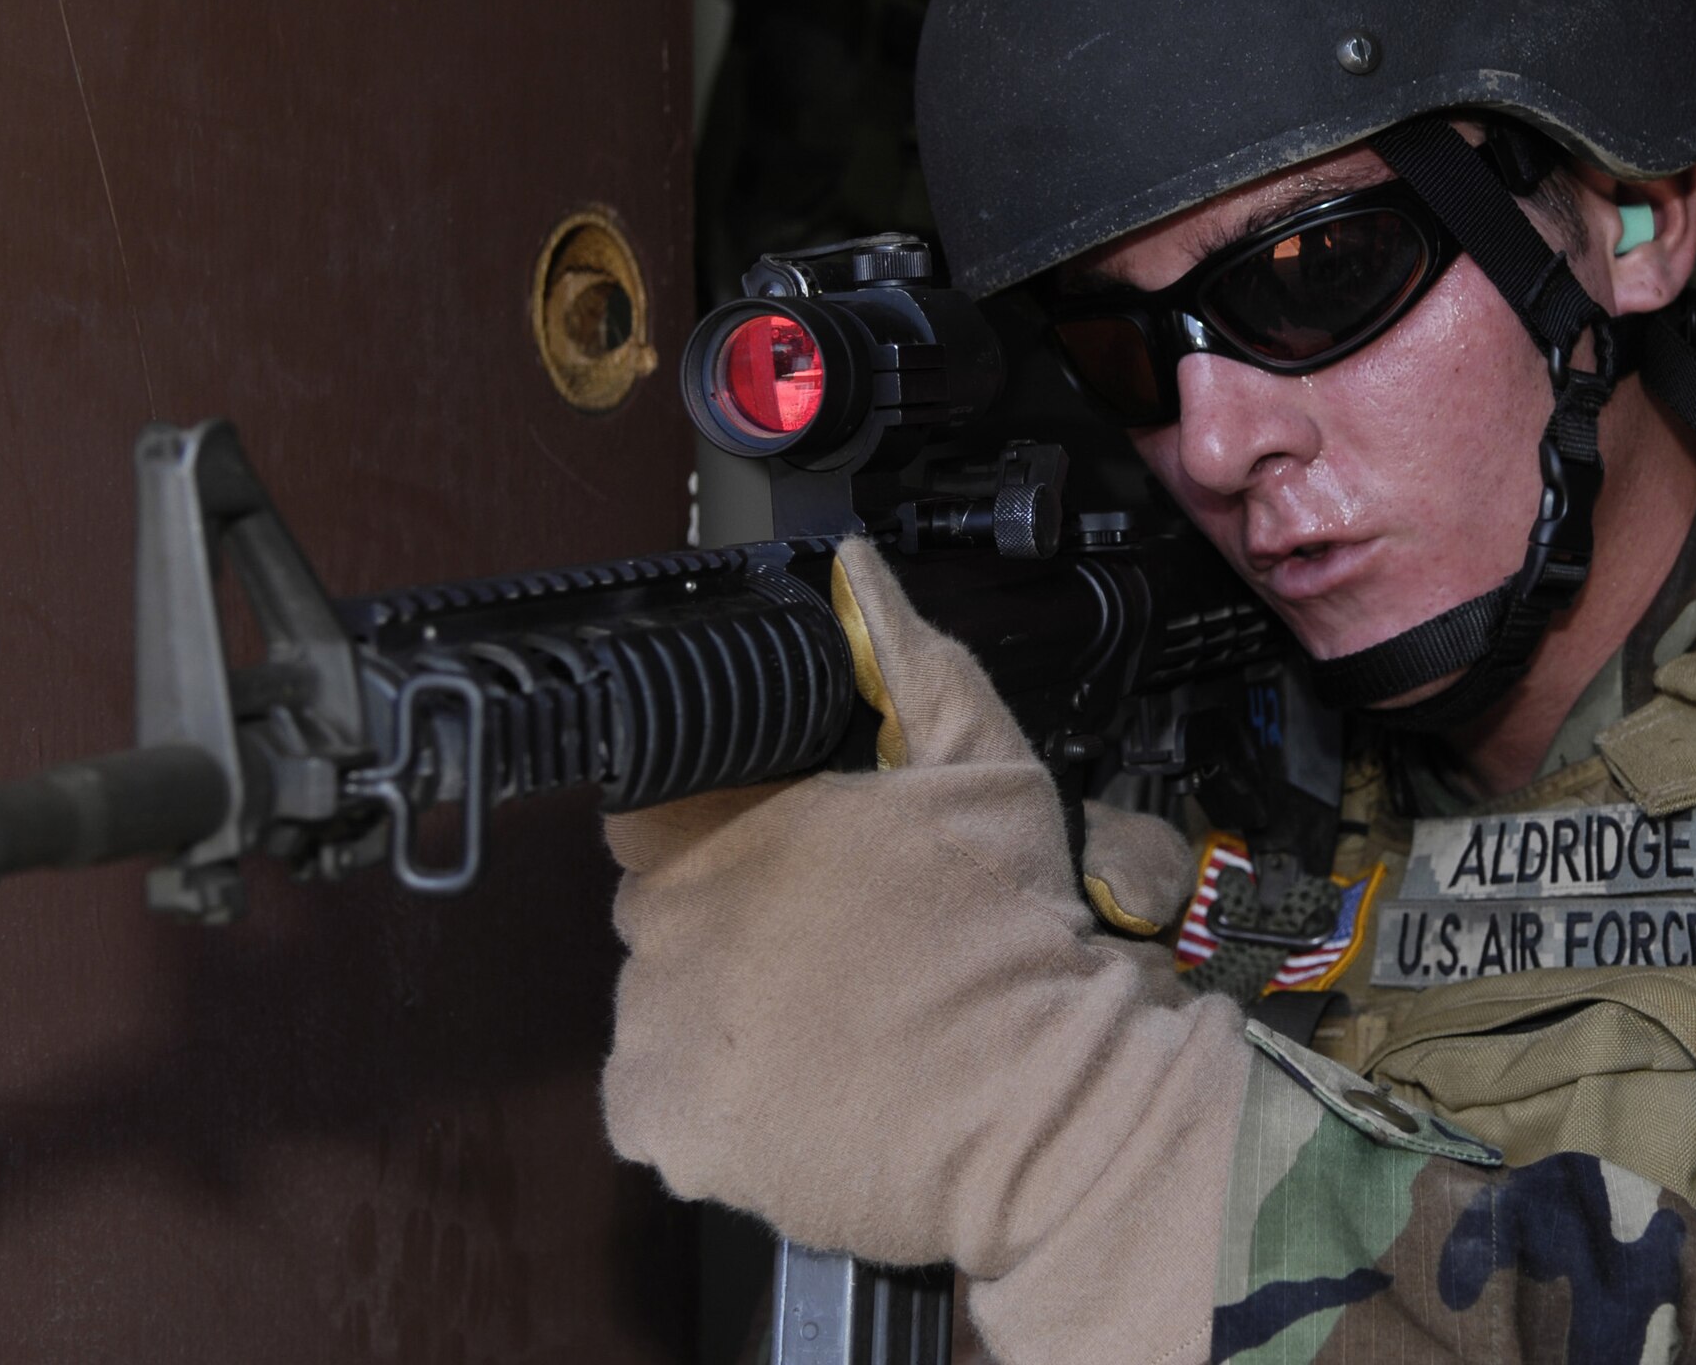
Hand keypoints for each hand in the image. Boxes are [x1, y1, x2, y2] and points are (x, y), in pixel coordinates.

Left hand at [602, 538, 1248, 1360]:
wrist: (1045, 1104)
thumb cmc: (1008, 928)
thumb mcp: (981, 765)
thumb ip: (906, 661)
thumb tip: (855, 566)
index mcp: (710, 828)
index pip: (650, 807)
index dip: (711, 822)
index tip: (776, 851)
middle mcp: (657, 928)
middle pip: (659, 910)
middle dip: (724, 916)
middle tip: (825, 946)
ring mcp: (656, 1033)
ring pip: (660, 1006)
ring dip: (717, 1008)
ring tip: (820, 1027)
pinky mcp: (670, 1129)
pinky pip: (659, 1103)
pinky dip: (710, 1098)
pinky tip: (792, 1091)